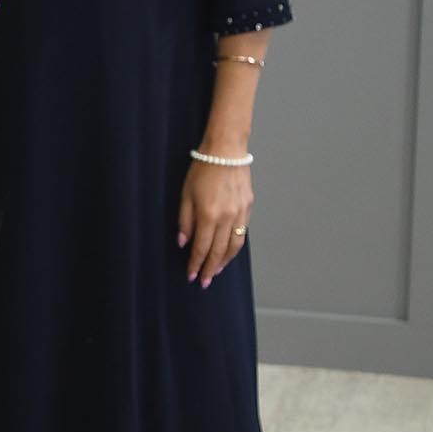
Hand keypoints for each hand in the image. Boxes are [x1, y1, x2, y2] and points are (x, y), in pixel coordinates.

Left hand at [178, 157, 252, 286]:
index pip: (201, 248)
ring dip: (224, 261)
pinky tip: (228, 252)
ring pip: (234, 246)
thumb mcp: (185, 195)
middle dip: (209, 269)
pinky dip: (235, 246)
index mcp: (208, 215)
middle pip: (218, 251)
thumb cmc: (202, 170)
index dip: (195, 264)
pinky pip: (242, 233)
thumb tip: (184, 243)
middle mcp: (226, 217)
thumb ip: (184, 221)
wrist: (226, 150)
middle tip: (204, 281)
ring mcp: (240, 213)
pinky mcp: (248, 207)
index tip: (191, 276)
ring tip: (215, 271)